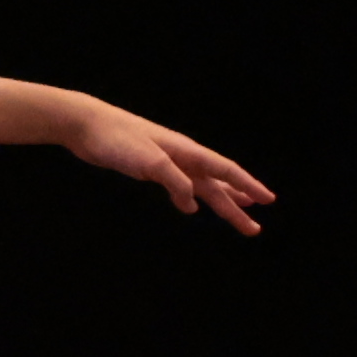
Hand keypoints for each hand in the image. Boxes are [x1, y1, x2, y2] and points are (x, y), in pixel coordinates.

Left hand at [66, 105, 271, 233]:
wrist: (88, 126)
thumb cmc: (118, 139)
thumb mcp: (149, 162)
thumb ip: (174, 181)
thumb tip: (192, 204)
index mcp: (187, 152)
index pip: (226, 171)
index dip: (248, 186)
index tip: (268, 200)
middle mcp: (183, 157)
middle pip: (217, 185)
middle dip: (237, 207)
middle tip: (254, 229)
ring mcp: (168, 163)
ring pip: (202, 187)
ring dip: (220, 203)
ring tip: (240, 217)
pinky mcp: (151, 169)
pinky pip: (180, 187)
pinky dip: (190, 198)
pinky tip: (193, 207)